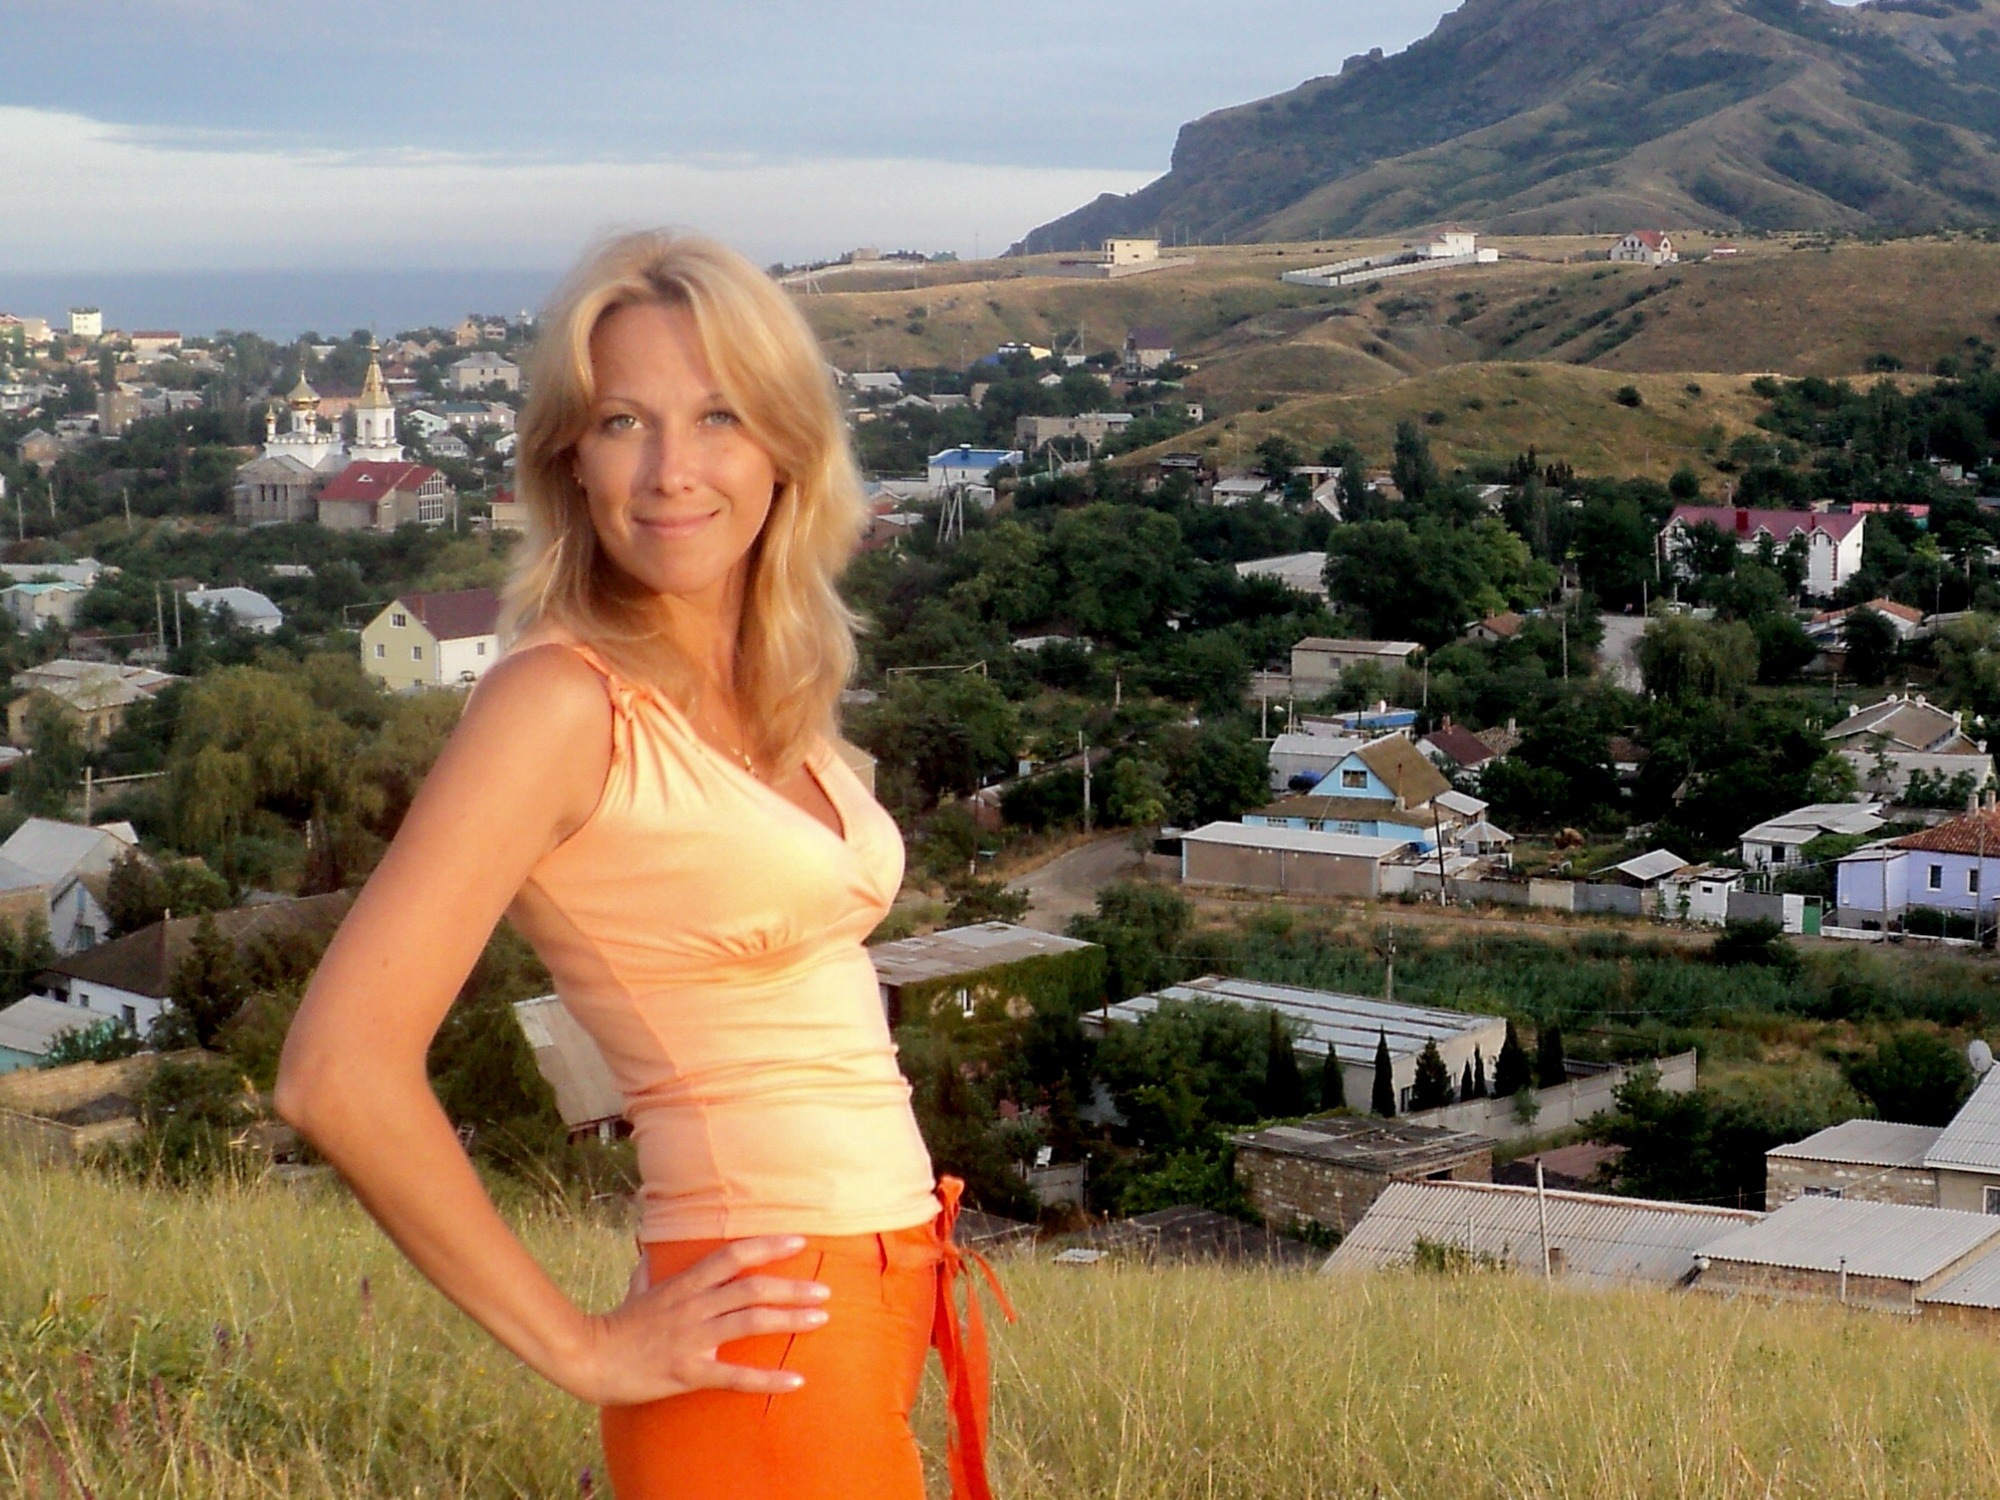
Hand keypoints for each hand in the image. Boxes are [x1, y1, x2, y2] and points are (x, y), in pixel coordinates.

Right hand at [568, 1235, 831, 1406]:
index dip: (767, 1246)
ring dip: (789, 1319)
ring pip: (750, 1322)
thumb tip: (649, 1255)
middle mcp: (694, 1306)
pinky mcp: (689, 1371)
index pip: (732, 1256)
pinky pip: (735, 1376)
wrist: (590, 1358)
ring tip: (821, 1318)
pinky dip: (768, 1378)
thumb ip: (650, 1271)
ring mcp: (693, 1338)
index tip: (800, 1242)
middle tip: (825, 1290)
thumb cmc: (617, 1324)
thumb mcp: (637, 1288)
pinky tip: (796, 1380)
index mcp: (685, 1284)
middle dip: (792, 1287)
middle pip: (751, 1288)